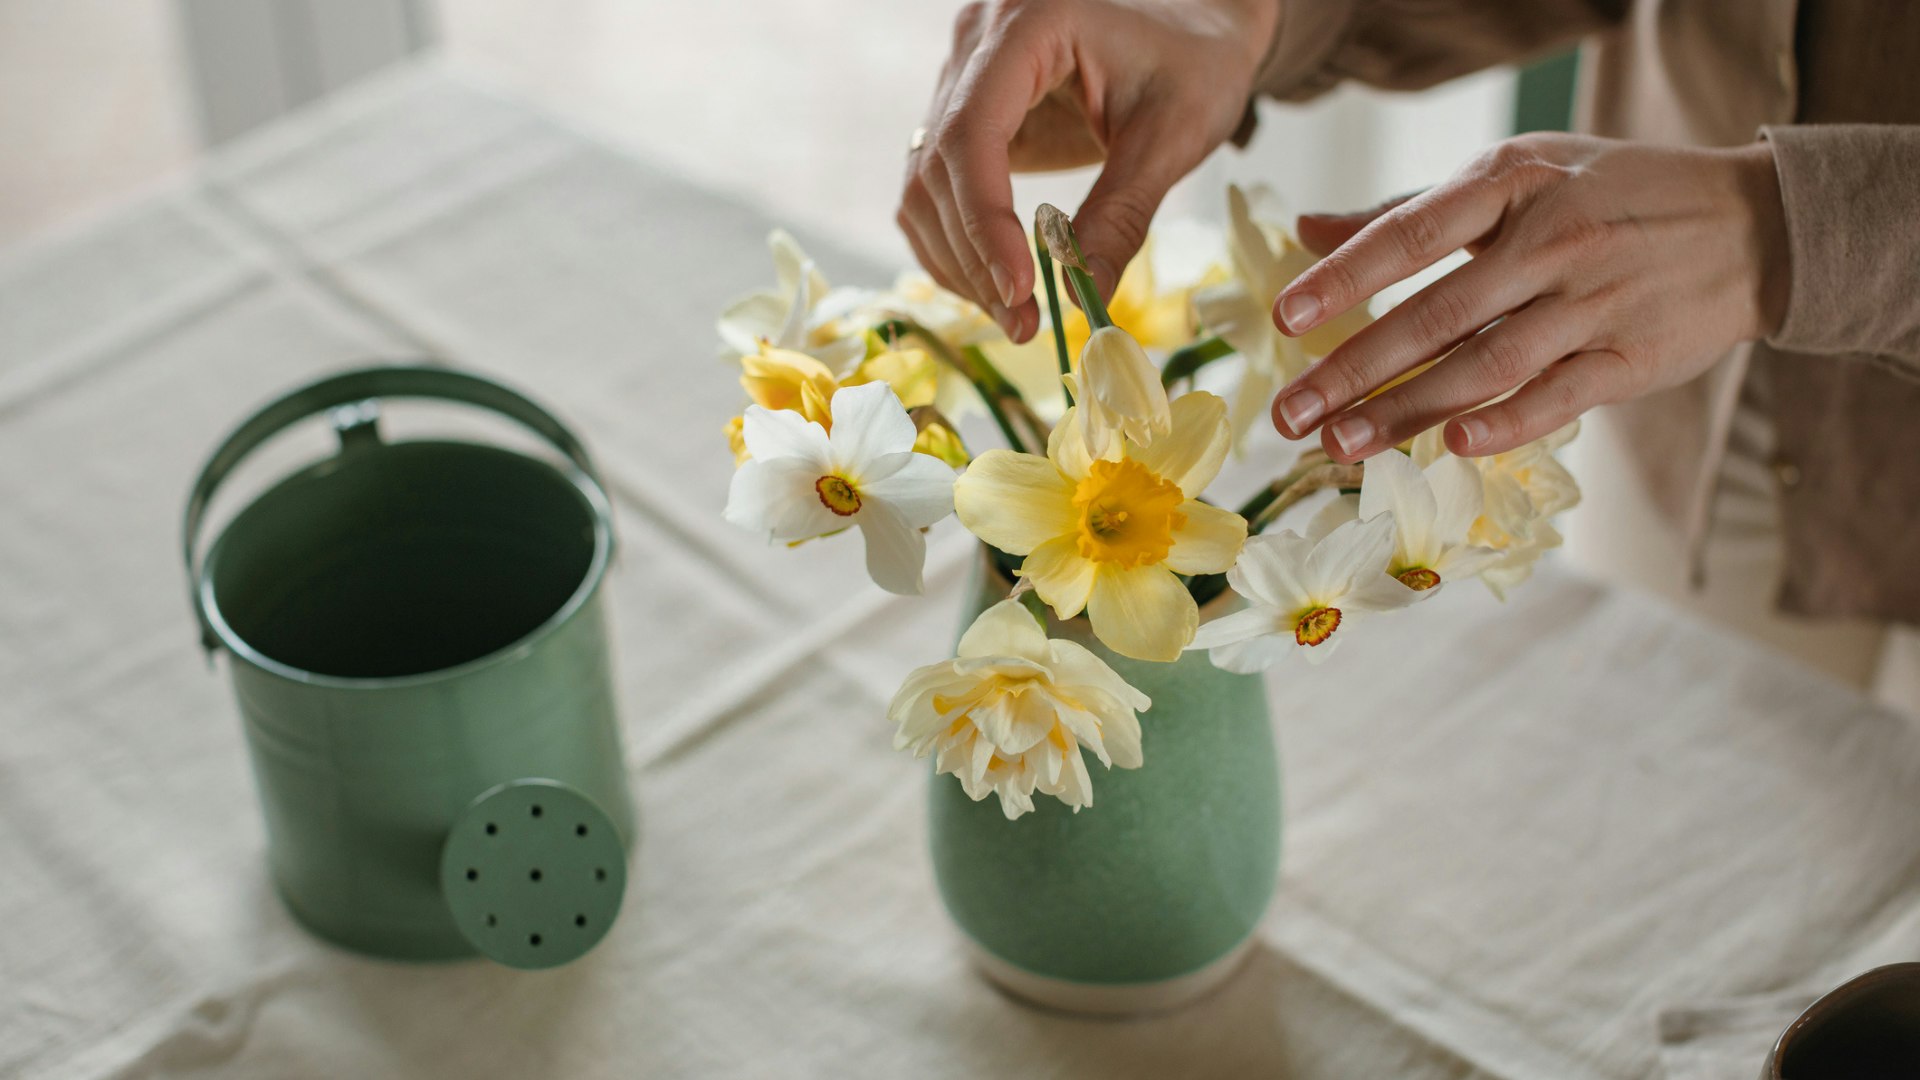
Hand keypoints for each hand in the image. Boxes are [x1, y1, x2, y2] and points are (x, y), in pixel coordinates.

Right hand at [900, 0, 1279, 341]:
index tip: (1020, 289)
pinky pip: (935, 185)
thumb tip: (1080, 298)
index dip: (985, 220)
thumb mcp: (1173, 135)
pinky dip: (957, 242)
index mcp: (1029, 22)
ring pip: (923, 182)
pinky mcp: (967, 109)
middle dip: (973, 257)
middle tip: (1023, 323)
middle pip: (938, 165)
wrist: (1197, 22)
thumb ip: (1122, 215)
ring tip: (1015, 315)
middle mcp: (978, 41)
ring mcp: (963, 74)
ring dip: (958, 260)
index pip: (974, 132)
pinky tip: (997, 284)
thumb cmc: (1196, 60)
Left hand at [1268, 133, 1790, 459]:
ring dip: (1409, 411)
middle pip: (1437, 315)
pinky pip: (1560, 396)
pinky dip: (1507, 423)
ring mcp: (1594, 302)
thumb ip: (1410, 210)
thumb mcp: (1516, 174)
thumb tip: (1308, 227)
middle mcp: (1551, 241)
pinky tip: (1454, 446)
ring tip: (1340, 446)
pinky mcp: (1633, 358)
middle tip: (1289, 415)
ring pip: (1486, 365)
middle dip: (1354, 369)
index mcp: (1512, 185)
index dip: (1346, 275)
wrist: (1751, 225)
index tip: (1286, 316)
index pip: (1412, 233)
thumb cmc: (1606, 195)